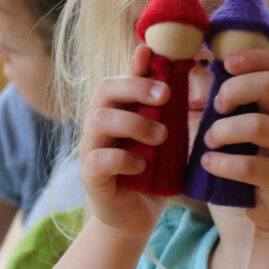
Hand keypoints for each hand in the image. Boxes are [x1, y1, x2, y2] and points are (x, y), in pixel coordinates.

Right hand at [79, 44, 168, 237]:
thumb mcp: (164, 138)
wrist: (137, 215)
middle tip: (166, 96)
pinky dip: (124, 158)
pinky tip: (142, 165)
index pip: (120, 77)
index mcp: (118, 111)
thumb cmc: (152, 172)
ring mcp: (91, 149)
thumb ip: (166, 110)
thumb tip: (177, 74)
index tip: (151, 52)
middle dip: (136, 87)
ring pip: (99, 120)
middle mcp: (99, 124)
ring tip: (161, 136)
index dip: (134, 64)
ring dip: (134, 123)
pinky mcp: (91, 176)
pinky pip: (99, 159)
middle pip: (105, 90)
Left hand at [201, 49, 268, 231]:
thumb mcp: (247, 125)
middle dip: (233, 90)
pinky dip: (223, 163)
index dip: (254, 56)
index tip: (226, 64)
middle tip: (216, 107)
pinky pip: (251, 166)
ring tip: (209, 141)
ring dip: (223, 130)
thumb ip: (232, 101)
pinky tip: (209, 164)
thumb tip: (198, 69)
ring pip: (258, 124)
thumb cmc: (255, 158)